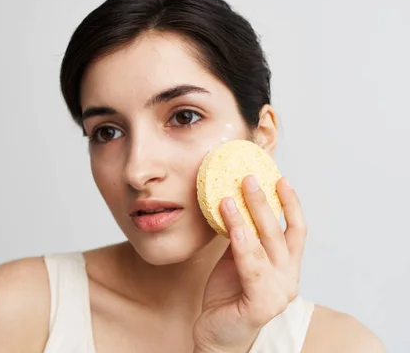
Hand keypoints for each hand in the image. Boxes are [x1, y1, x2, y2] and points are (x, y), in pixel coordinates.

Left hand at [192, 175, 306, 352]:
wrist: (217, 335)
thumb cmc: (228, 297)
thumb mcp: (237, 260)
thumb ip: (243, 238)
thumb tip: (234, 201)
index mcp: (286, 267)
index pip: (296, 230)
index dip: (291, 203)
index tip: (280, 178)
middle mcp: (288, 278)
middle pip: (278, 232)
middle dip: (264, 201)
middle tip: (247, 178)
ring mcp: (277, 293)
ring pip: (264, 246)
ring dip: (247, 217)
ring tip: (229, 196)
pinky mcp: (261, 305)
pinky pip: (251, 268)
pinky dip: (242, 244)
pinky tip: (231, 225)